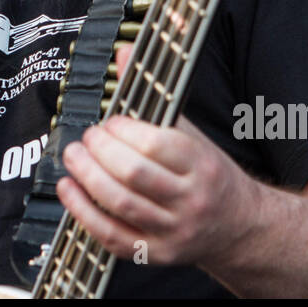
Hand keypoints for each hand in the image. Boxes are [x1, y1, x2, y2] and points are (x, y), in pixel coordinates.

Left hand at [56, 44, 257, 269]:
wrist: (238, 227)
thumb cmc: (209, 175)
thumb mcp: (191, 133)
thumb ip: (153, 96)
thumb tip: (124, 52)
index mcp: (202, 165)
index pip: (156, 145)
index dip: (123, 131)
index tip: (110, 122)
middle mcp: (190, 200)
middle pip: (134, 175)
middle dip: (99, 152)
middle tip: (86, 138)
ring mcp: (172, 231)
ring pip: (120, 204)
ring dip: (86, 177)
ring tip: (73, 157)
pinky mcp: (155, 254)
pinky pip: (111, 236)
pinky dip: (83, 212)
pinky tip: (69, 190)